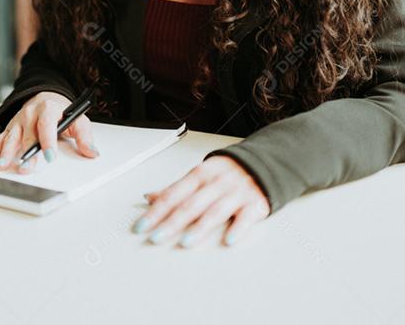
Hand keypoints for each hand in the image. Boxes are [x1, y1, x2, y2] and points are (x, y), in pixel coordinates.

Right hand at [0, 91, 98, 173]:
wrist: (46, 96)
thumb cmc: (62, 112)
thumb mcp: (78, 120)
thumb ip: (85, 137)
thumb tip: (92, 153)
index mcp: (48, 109)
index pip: (47, 125)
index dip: (47, 142)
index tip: (49, 157)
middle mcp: (30, 113)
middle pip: (28, 136)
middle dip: (26, 154)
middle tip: (25, 169)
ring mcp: (19, 120)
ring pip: (11, 138)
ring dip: (6, 153)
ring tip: (2, 166)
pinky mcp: (11, 126)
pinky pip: (1, 138)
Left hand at [133, 155, 269, 247]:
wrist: (263, 163)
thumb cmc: (226, 173)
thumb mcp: (199, 175)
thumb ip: (175, 189)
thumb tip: (148, 197)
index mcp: (199, 175)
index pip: (172, 194)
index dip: (155, 211)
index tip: (141, 226)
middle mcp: (216, 183)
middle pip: (191, 204)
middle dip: (172, 222)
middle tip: (156, 237)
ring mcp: (236, 193)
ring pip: (215, 211)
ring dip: (200, 227)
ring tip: (185, 242)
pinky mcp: (255, 203)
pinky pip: (246, 217)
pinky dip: (238, 228)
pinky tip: (229, 239)